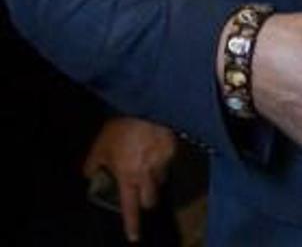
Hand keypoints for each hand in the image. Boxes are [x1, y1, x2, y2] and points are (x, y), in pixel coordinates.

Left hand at [83, 117, 176, 242]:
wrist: (145, 105)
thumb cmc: (121, 126)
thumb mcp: (100, 145)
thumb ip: (93, 164)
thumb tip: (89, 174)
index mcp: (128, 177)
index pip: (130, 208)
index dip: (132, 225)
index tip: (134, 237)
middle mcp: (147, 174)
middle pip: (151, 200)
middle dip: (146, 199)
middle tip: (141, 191)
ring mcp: (163, 162)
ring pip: (162, 180)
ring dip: (155, 178)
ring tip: (148, 164)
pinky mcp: (174, 149)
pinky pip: (169, 161)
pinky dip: (163, 158)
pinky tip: (155, 147)